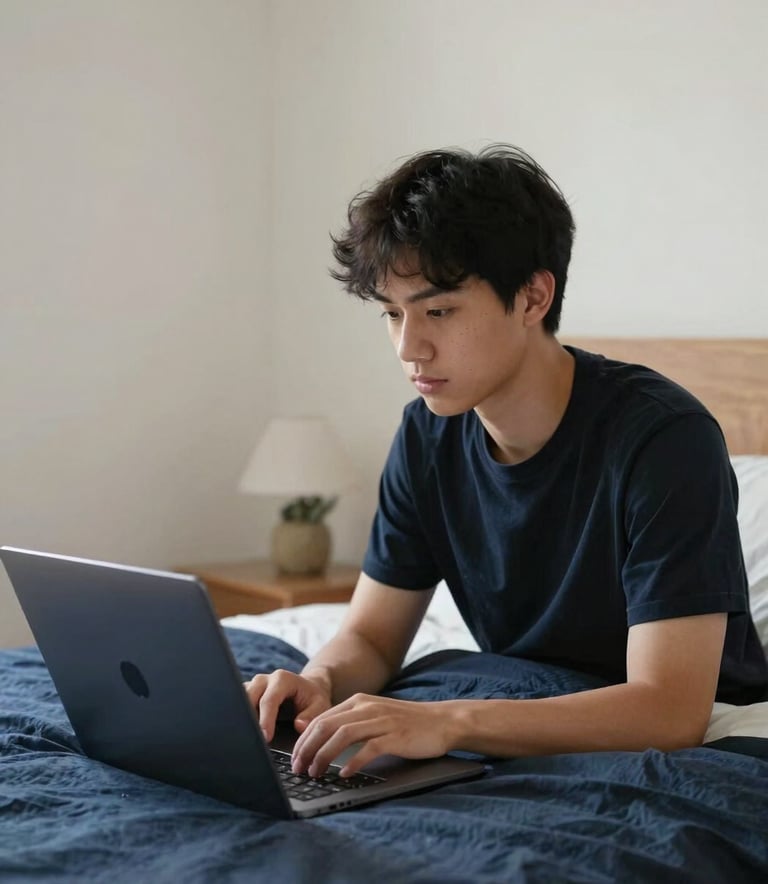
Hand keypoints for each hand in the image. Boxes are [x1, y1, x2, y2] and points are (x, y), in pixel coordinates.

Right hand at [245, 669, 331, 742]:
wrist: (307, 688)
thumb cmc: (312, 698)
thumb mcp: (320, 705)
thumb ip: (311, 715)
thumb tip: (298, 725)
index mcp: (282, 679)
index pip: (269, 700)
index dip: (265, 720)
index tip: (265, 738)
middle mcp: (264, 680)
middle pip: (248, 697)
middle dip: (248, 719)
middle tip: (251, 740)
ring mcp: (253, 686)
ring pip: (239, 699)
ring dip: (240, 717)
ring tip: (243, 738)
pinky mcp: (247, 694)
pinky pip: (237, 704)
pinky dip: (238, 717)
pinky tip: (240, 733)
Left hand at [290, 694, 454, 778]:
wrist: (442, 721)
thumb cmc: (407, 723)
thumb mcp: (375, 715)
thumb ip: (351, 722)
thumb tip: (320, 740)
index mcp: (359, 701)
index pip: (321, 719)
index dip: (303, 740)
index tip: (294, 759)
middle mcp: (367, 707)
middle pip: (326, 726)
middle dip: (307, 749)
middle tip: (297, 769)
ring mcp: (381, 721)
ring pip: (342, 735)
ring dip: (324, 756)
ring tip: (315, 773)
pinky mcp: (395, 736)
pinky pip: (368, 748)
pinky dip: (353, 762)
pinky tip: (344, 774)